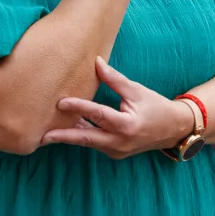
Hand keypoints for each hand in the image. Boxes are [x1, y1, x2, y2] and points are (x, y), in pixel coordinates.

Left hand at [41, 57, 192, 159]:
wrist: (172, 129)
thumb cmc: (155, 106)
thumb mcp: (136, 90)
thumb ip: (115, 79)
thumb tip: (96, 62)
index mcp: (126, 125)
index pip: (98, 114)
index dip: (79, 107)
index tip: (60, 102)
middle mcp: (120, 142)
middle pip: (86, 138)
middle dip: (63, 137)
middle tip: (42, 134)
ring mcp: (117, 151)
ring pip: (88, 142)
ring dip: (69, 136)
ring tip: (47, 131)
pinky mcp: (114, 153)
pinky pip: (94, 143)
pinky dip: (81, 136)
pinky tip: (67, 129)